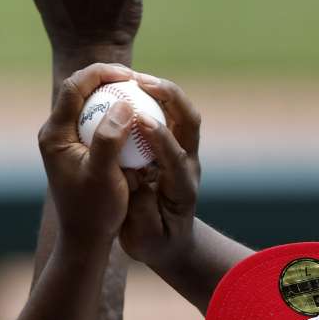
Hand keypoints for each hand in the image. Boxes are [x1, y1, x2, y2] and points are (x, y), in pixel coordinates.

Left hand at [38, 64, 137, 244]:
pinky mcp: (77, 148)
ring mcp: (65, 139)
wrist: (85, 239)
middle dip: (108, 78)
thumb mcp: (104, 176)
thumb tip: (124, 104)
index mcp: (55, 134)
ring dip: (112, 94)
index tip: (131, 76)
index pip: (73, 87)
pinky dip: (115, 113)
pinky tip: (137, 116)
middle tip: (138, 80)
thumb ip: (110, 139)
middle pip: (79, 89)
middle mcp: (55, 132)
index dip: (101, 73)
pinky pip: (95, 119)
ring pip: (88, 103)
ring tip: (140, 93)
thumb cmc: (95, 211)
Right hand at [119, 75, 202, 269]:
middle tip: (141, 81)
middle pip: (190, 122)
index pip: (176, 157)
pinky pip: (169, 114)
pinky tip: (128, 88)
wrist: (171, 243)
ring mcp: (184, 153)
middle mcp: (188, 165)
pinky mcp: (175, 146)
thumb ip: (141, 209)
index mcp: (182, 188)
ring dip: (163, 91)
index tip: (139, 120)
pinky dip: (153, 98)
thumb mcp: (145, 238)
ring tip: (134, 76)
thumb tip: (136, 181)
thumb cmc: (154, 243)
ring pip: (183, 112)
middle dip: (170, 98)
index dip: (160, 137)